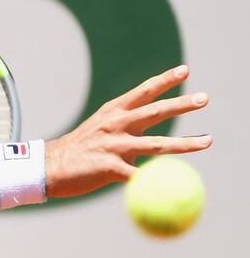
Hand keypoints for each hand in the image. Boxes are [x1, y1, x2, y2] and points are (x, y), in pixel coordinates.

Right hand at [46, 65, 211, 198]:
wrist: (48, 167)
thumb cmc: (79, 150)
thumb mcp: (101, 131)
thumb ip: (126, 130)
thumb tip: (153, 138)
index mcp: (112, 112)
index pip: (143, 92)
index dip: (164, 80)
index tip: (185, 71)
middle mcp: (115, 125)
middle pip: (155, 112)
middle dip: (182, 104)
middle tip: (204, 98)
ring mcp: (113, 146)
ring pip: (157, 144)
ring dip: (185, 144)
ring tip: (208, 141)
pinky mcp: (110, 168)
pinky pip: (140, 176)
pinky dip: (157, 181)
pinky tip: (172, 187)